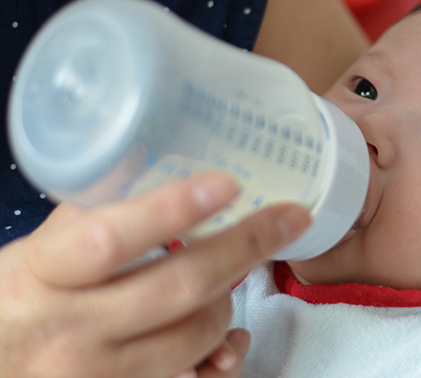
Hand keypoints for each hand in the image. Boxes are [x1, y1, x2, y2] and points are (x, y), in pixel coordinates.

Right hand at [0, 173, 309, 377]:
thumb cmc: (17, 300)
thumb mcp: (38, 251)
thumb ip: (93, 212)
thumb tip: (159, 167)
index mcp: (43, 275)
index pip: (111, 238)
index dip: (173, 209)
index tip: (227, 183)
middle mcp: (71, 331)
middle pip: (179, 287)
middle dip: (246, 247)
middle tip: (289, 217)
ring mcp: (97, 376)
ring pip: (195, 336)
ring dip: (230, 300)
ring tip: (233, 275)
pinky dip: (222, 355)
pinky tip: (230, 340)